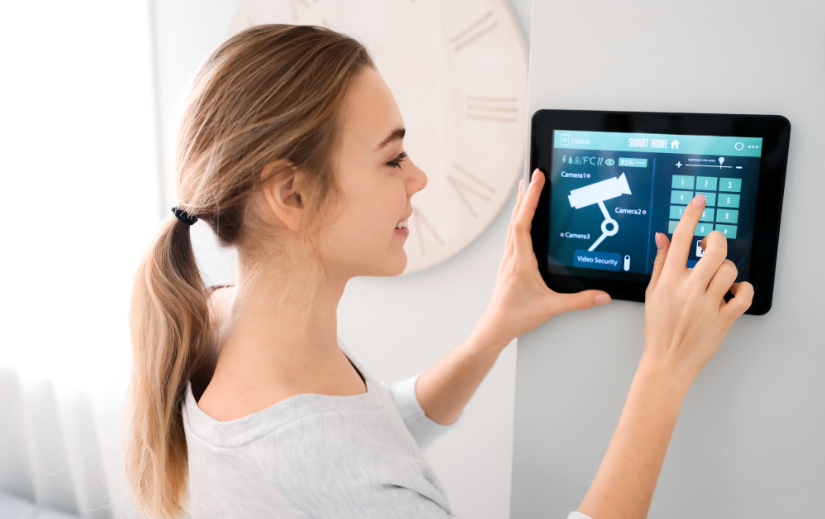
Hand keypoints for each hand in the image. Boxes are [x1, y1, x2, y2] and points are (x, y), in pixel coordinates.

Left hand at [476, 169, 610, 350]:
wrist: (495, 326)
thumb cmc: (516, 316)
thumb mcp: (550, 308)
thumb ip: (578, 301)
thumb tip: (602, 295)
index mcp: (520, 261)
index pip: (523, 222)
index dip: (530, 199)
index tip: (536, 180)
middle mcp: (511, 256)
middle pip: (516, 218)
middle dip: (526, 194)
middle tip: (533, 175)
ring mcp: (508, 259)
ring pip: (512, 225)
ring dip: (520, 206)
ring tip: (526, 189)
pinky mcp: (508, 264)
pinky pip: (512, 235)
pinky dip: (518, 220)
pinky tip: (522, 220)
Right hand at [643, 193, 752, 381]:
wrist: (667, 362)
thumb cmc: (659, 328)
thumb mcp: (652, 293)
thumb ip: (660, 263)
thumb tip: (664, 237)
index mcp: (667, 282)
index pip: (679, 241)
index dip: (691, 216)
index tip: (699, 201)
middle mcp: (687, 290)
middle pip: (713, 251)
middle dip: (717, 241)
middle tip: (713, 244)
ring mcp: (706, 305)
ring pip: (729, 271)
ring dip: (727, 270)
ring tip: (719, 277)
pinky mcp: (723, 319)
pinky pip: (744, 296)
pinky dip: (743, 290)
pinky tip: (733, 292)